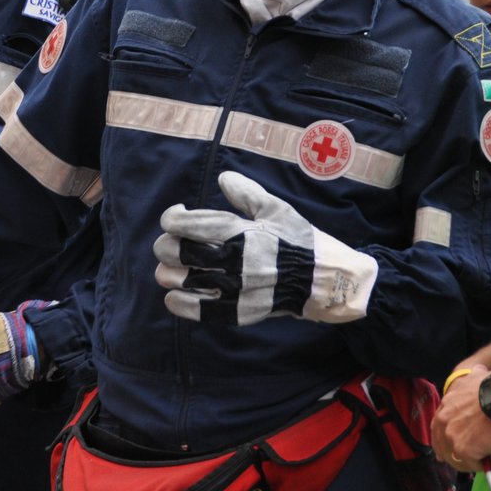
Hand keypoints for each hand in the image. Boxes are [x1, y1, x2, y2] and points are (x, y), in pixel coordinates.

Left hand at [153, 171, 377, 325]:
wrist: (324, 280)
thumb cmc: (300, 240)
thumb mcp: (276, 209)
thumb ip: (246, 193)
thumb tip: (223, 178)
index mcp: (238, 231)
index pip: (183, 223)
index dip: (172, 218)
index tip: (177, 217)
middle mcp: (232, 260)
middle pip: (174, 252)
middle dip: (166, 245)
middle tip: (173, 245)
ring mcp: (234, 288)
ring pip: (180, 280)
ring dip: (168, 273)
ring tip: (173, 269)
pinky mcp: (237, 311)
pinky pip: (195, 310)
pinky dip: (178, 302)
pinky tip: (175, 295)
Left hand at [430, 364, 490, 471]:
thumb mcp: (475, 378)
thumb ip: (470, 381)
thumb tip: (479, 371)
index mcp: (445, 405)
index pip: (437, 426)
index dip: (442, 438)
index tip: (447, 448)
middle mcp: (443, 421)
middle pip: (441, 446)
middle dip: (452, 455)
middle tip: (466, 461)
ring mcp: (450, 437)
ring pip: (455, 459)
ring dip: (470, 461)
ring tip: (485, 459)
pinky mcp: (462, 450)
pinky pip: (471, 465)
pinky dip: (483, 464)